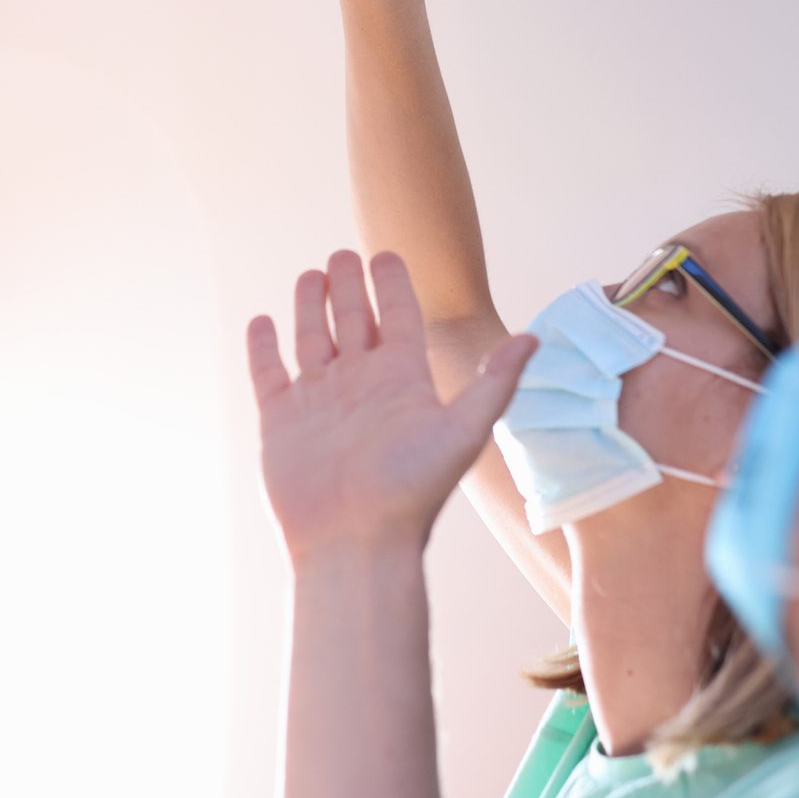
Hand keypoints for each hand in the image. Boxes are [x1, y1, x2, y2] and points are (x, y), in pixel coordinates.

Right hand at [248, 249, 536, 564]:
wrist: (356, 544)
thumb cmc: (413, 493)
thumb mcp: (462, 430)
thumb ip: (495, 382)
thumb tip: (535, 338)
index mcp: (403, 381)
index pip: (401, 319)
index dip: (394, 285)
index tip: (388, 253)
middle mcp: (362, 385)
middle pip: (355, 320)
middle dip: (349, 286)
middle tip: (344, 253)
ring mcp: (319, 401)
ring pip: (313, 339)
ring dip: (312, 306)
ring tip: (312, 275)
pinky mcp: (282, 420)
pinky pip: (270, 373)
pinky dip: (265, 346)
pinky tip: (263, 321)